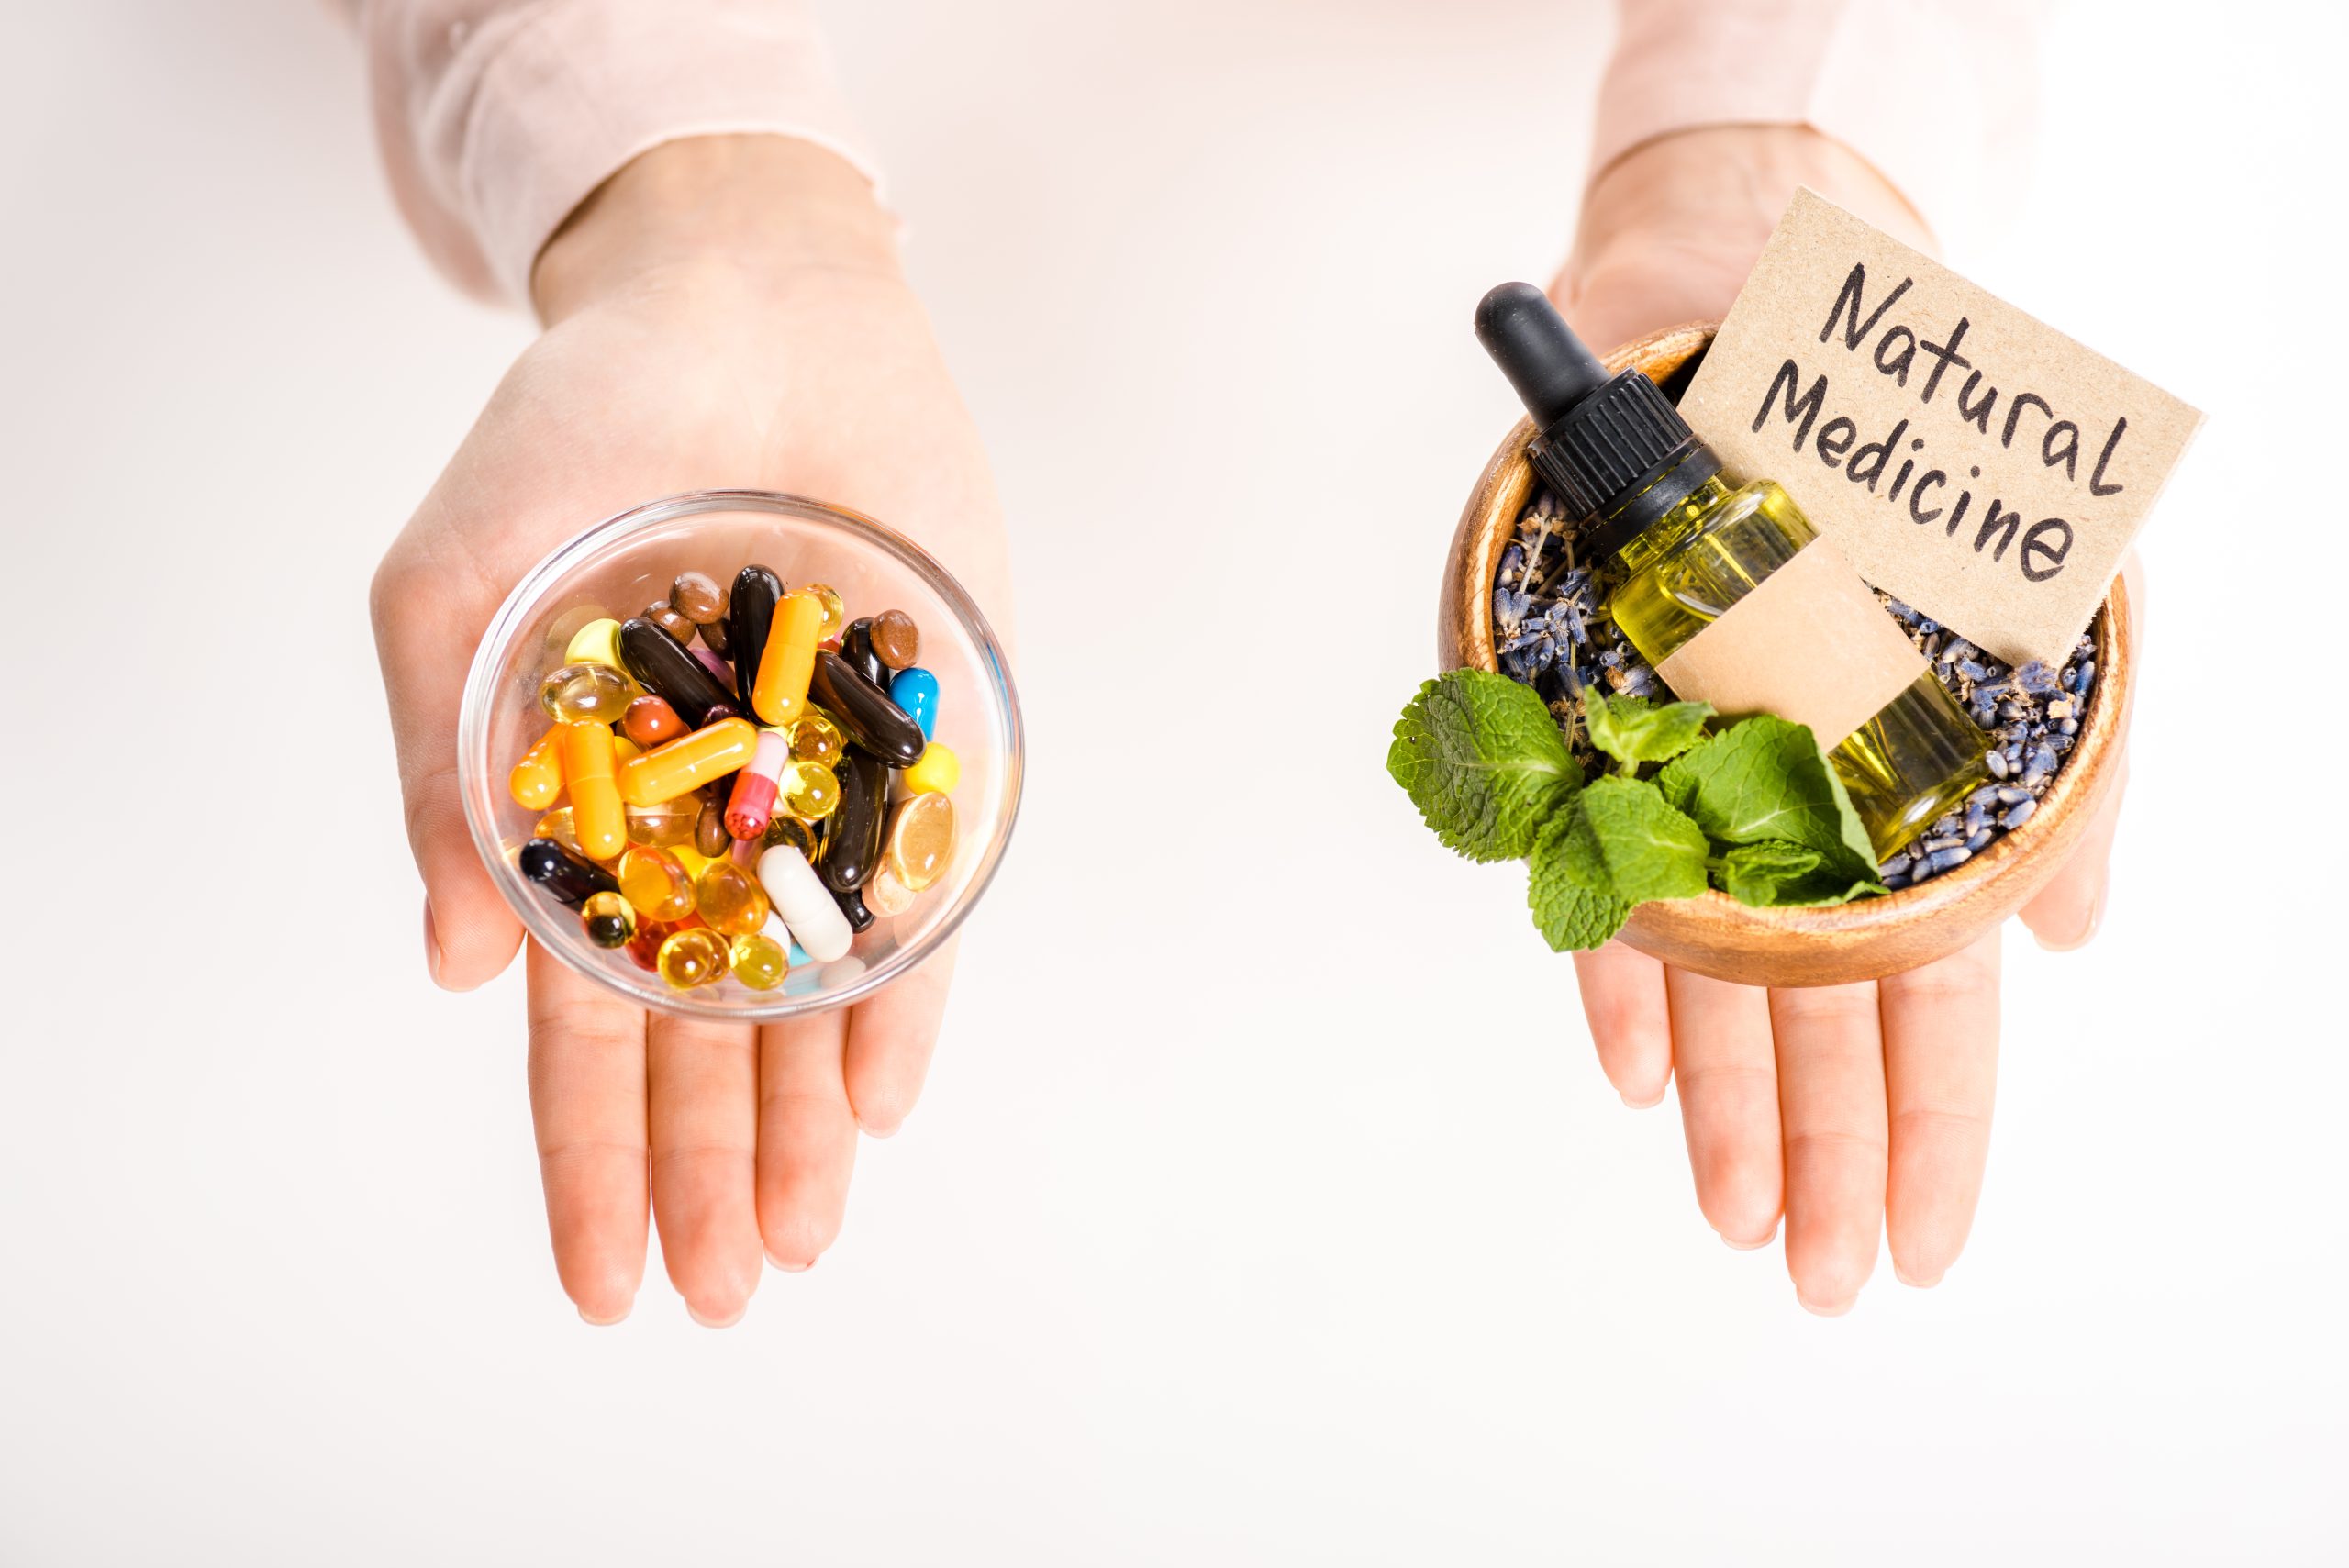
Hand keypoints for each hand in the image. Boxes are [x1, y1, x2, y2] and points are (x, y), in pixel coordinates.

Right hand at [369, 136, 1011, 1325]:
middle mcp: (706, 826)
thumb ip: (442, 774)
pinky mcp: (924, 741)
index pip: (581, 1025)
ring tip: (799, 1239)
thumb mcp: (453, 590)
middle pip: (702, 1041)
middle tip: (716, 1298)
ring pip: (812, 996)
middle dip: (704, 1174)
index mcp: (584, 814)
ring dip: (803, 1125)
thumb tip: (455, 968)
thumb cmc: (577, 433)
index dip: (587, 1158)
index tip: (604, 1280)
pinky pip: (919, 897)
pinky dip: (903, 993)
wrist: (743, 306)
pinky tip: (886, 1099)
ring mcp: (820, 793)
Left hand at [1552, 128, 2129, 1311]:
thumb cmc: (1905, 467)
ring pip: (1718, 972)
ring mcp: (1698, 778)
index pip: (1929, 996)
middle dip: (1827, 1154)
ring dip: (1725, 1102)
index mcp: (1909, 796)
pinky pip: (1596, 870)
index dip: (1930, 1126)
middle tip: (1824, 1279)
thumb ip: (2064, 778)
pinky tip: (1625, 1067)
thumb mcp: (2046, 605)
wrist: (1761, 329)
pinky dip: (1611, 963)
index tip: (1923, 1241)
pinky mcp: (1593, 736)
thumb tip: (2066, 940)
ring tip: (1739, 1220)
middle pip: (1820, 1016)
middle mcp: (1801, 804)